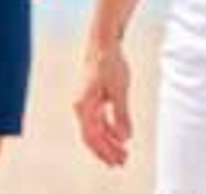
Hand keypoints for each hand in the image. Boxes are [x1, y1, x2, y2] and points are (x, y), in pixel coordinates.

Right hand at [73, 43, 133, 166]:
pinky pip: (99, 120)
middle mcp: (81, 107)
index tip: (118, 162)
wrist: (103, 44)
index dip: (105, 151)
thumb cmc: (111, 64)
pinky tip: (120, 136)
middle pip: (93, 137)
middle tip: (122, 163)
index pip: (93, 137)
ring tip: (123, 153)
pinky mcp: (92, 98)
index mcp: (84, 107)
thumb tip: (124, 138)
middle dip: (107, 151)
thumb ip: (121, 114)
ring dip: (109, 142)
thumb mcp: (120, 90)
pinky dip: (109, 129)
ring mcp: (85, 103)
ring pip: (96, 129)